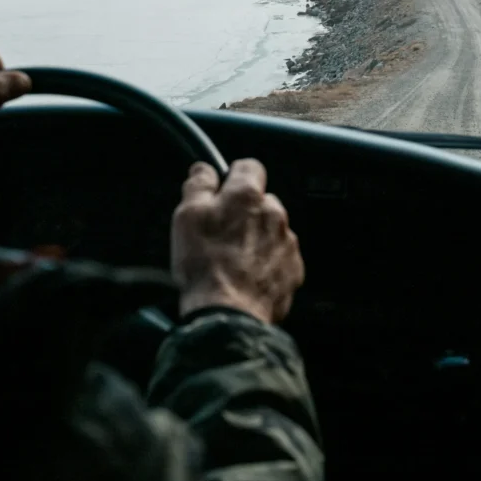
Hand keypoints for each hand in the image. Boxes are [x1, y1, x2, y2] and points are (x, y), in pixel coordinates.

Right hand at [172, 158, 304, 324]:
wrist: (227, 314)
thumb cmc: (205, 265)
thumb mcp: (187, 216)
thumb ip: (198, 185)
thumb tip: (204, 169)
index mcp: (247, 196)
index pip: (249, 166)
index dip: (233, 175)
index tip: (223, 189)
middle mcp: (274, 214)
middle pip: (262, 200)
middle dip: (245, 211)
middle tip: (222, 232)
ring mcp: (287, 242)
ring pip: (272, 229)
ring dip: (257, 237)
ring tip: (233, 259)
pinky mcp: (293, 269)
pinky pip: (280, 256)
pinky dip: (267, 262)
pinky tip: (247, 275)